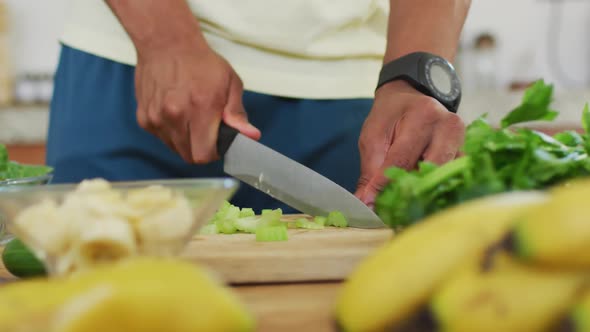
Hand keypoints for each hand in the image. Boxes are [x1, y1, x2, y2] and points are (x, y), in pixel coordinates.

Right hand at [134, 42, 260, 162]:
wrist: (166, 42)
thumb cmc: (201, 62)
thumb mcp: (230, 83)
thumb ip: (238, 114)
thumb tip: (251, 136)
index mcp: (200, 108)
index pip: (204, 155)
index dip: (214, 153)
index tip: (218, 143)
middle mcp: (174, 116)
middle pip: (189, 156)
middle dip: (201, 149)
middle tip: (206, 132)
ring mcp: (156, 118)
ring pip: (175, 149)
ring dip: (186, 141)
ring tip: (191, 119)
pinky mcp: (144, 118)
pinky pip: (162, 138)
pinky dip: (171, 132)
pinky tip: (176, 113)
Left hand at [355, 80, 464, 206]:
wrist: (411, 98)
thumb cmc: (391, 117)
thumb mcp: (373, 137)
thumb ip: (370, 171)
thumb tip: (366, 203)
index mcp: (423, 116)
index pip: (403, 158)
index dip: (385, 184)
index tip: (371, 203)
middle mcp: (449, 126)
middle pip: (430, 170)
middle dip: (408, 190)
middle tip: (390, 207)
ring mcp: (462, 141)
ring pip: (444, 177)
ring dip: (423, 192)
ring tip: (403, 204)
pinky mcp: (466, 154)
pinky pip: (452, 178)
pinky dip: (434, 189)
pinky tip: (420, 198)